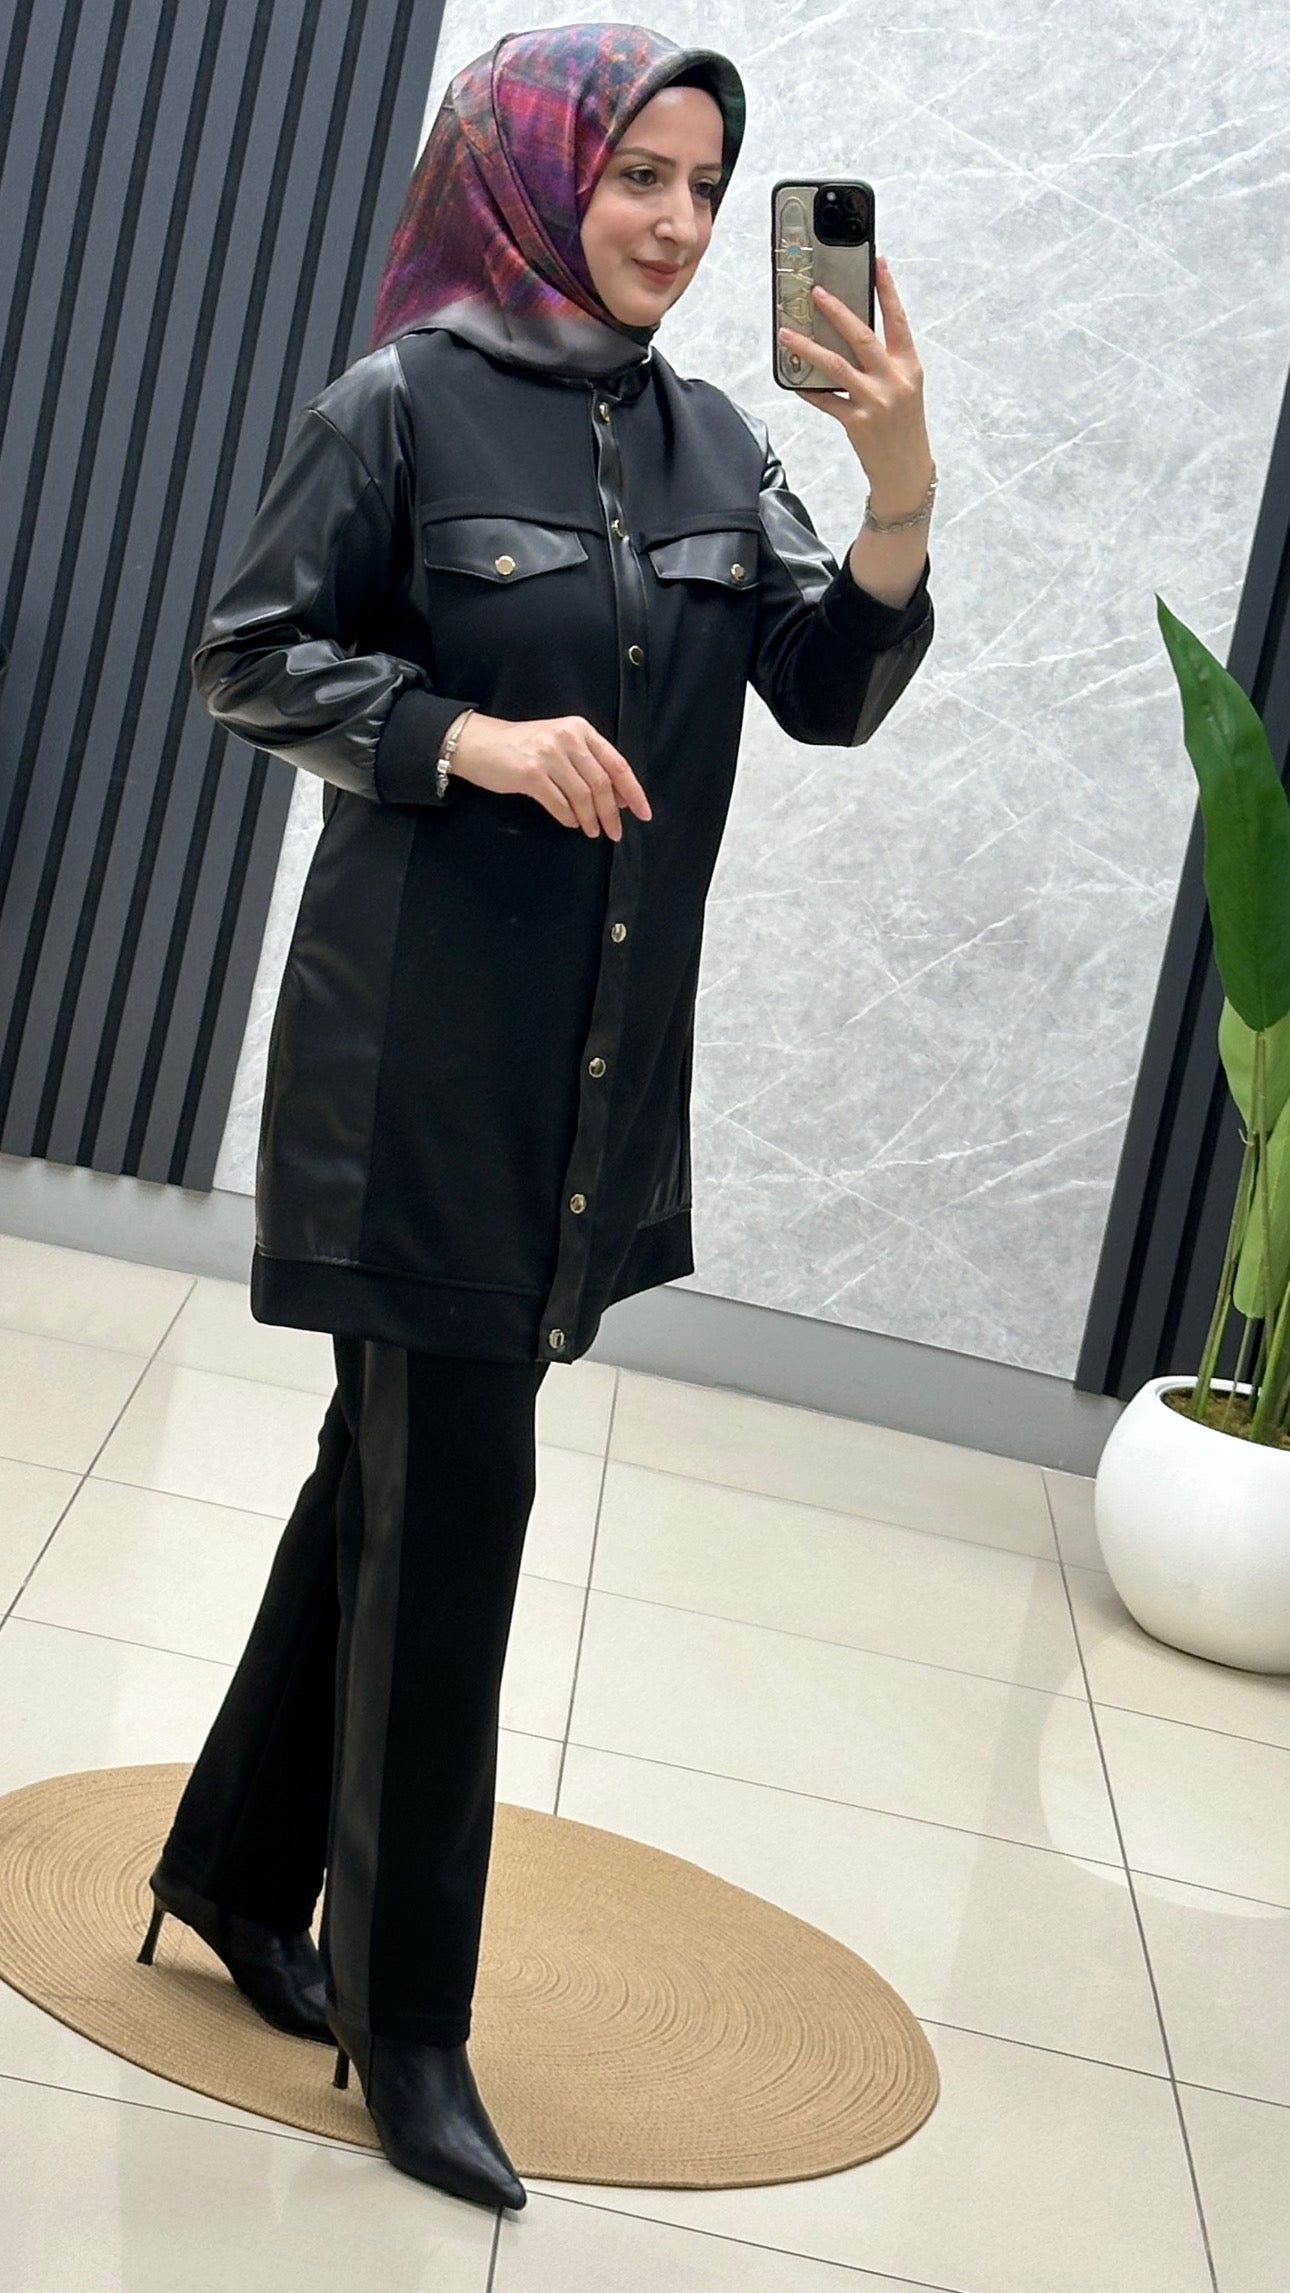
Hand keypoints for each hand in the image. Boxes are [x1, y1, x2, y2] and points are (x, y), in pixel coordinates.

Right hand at [449, 710, 651, 838]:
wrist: (478, 743)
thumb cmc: (521, 747)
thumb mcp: (559, 745)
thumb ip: (588, 764)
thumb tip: (618, 798)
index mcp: (580, 730)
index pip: (616, 763)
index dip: (633, 791)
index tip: (643, 813)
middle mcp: (567, 738)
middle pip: (602, 783)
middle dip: (612, 813)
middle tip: (616, 833)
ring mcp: (548, 754)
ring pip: (583, 795)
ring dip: (591, 819)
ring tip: (592, 832)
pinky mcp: (529, 773)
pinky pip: (559, 803)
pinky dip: (569, 817)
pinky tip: (572, 823)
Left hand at [778, 254, 932, 514]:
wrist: (906, 470)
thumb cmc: (904, 424)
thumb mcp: (905, 387)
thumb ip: (885, 361)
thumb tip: (849, 333)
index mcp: (909, 366)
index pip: (898, 319)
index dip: (887, 290)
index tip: (877, 262)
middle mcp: (894, 380)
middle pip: (862, 336)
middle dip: (837, 311)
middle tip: (816, 292)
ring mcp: (875, 402)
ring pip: (836, 366)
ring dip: (808, 348)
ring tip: (786, 334)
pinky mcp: (856, 423)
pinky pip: (825, 401)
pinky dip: (809, 390)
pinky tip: (795, 381)